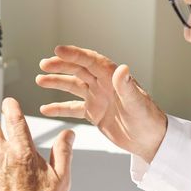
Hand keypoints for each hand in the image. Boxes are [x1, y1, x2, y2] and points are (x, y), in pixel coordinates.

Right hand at [36, 45, 167, 162]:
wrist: (151, 140)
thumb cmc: (148, 120)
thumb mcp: (137, 103)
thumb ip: (127, 86)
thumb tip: (121, 68)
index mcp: (113, 78)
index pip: (91, 61)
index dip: (75, 54)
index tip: (58, 50)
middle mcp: (104, 85)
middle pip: (79, 70)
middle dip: (61, 66)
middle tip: (43, 65)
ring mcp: (98, 98)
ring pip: (73, 86)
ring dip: (57, 83)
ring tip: (39, 80)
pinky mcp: (95, 113)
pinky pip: (73, 108)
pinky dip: (59, 108)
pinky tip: (45, 110)